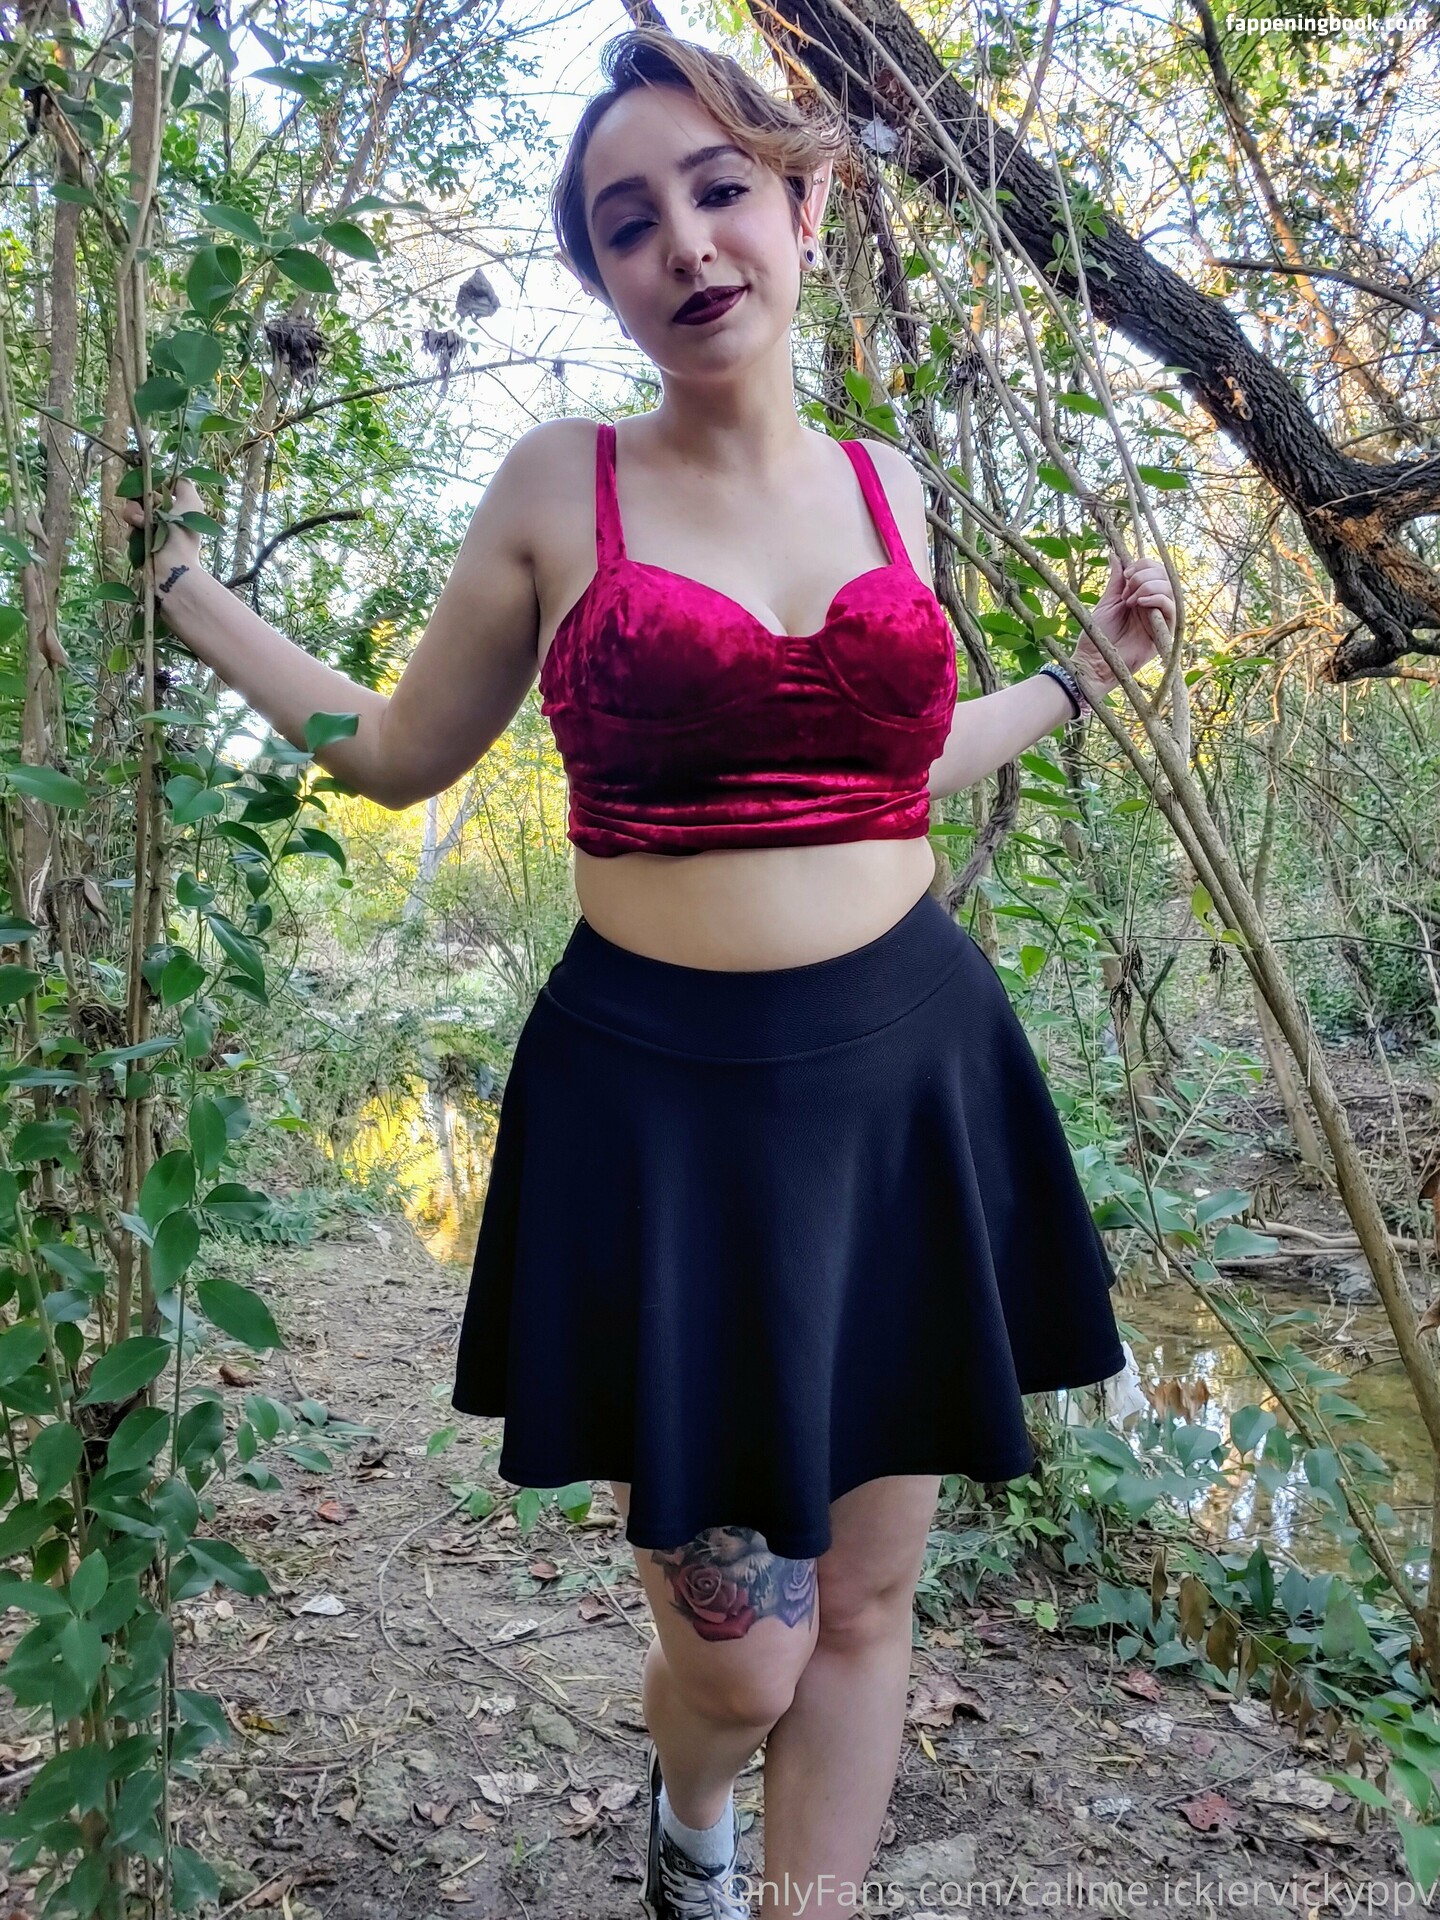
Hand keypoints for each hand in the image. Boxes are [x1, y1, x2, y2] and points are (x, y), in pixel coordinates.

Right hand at [117, 474, 206, 593]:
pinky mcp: (139, 540)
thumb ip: (183, 484)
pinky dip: (131, 528)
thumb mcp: (191, 503)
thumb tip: (169, 477)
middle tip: (147, 509)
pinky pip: (127, 526)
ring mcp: (150, 528)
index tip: (148, 486)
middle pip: (140, 495)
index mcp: (176, 506)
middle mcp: (163, 515)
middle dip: (139, 499)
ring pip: (130, 509)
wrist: (172, 565)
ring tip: (142, 524)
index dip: (148, 484)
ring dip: (133, 513)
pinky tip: (137, 534)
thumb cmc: (183, 533)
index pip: (156, 486)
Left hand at [1072, 553, 1175, 694]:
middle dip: (1145, 574)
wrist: (1094, 661)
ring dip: (1149, 586)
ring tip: (1130, 599)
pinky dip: (1157, 599)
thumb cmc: (1098, 636)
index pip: (1154, 571)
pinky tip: (1140, 603)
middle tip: (1127, 586)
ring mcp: (1159, 619)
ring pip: (1170, 589)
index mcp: (1140, 596)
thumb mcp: (1108, 602)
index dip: (1143, 565)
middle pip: (1165, 576)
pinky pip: (1172, 609)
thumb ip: (1116, 580)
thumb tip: (1115, 554)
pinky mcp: (1164, 633)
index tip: (1125, 574)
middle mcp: (1153, 606)